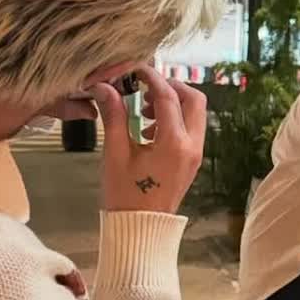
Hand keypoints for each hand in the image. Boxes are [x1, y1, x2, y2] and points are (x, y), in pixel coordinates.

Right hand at [81, 65, 208, 213]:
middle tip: (144, 87)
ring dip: (173, 103)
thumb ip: (113, 115)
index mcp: (174, 143)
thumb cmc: (124, 195)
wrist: (139, 230)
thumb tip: (104, 86)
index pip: (167, 96)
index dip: (150, 77)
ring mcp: (195, 154)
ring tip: (142, 111)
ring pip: (195, 114)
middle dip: (170, 87)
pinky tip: (148, 130)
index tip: (135, 69)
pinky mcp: (192, 161)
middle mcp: (192, 146)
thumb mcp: (115, 153)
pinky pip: (191, 130)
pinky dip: (175, 120)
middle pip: (194, 99)